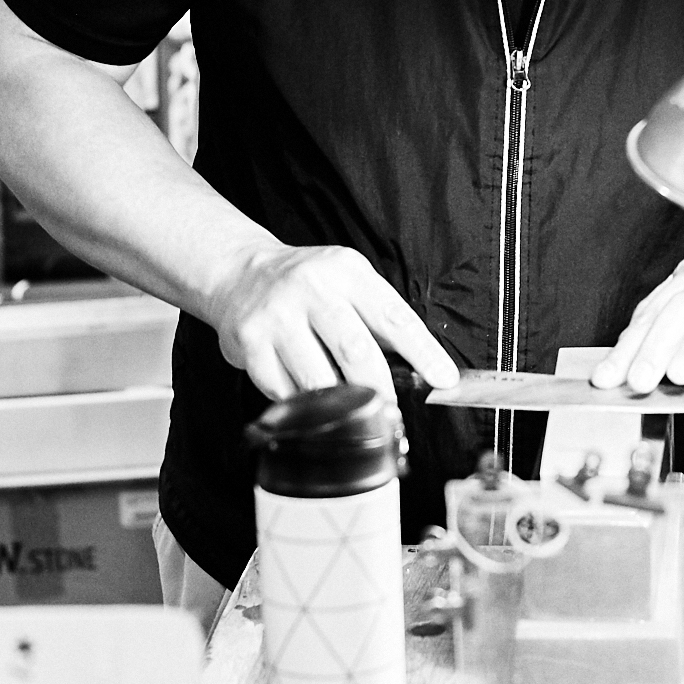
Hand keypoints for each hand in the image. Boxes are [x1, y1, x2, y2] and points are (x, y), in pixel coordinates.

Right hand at [209, 241, 459, 401]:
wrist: (239, 274)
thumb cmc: (308, 286)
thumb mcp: (348, 283)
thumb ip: (380, 321)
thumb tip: (423, 372)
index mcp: (346, 271)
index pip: (393, 316)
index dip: (423, 352)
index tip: (444, 380)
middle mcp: (310, 288)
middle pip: (355, 350)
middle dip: (379, 389)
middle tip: (390, 411)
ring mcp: (275, 315)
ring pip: (318, 379)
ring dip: (339, 405)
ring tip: (351, 412)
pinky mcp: (247, 343)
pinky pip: (283, 390)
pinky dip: (301, 403)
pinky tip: (307, 397)